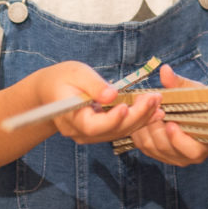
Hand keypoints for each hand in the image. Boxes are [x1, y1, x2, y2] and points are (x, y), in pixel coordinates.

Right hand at [39, 61, 160, 144]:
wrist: (50, 91)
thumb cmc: (62, 78)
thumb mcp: (76, 73)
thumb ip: (94, 85)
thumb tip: (112, 95)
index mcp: (70, 118)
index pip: (92, 126)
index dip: (112, 119)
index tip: (126, 106)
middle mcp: (80, 132)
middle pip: (112, 131)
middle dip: (136, 115)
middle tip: (154, 98)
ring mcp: (90, 135)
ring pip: (119, 132)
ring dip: (141, 118)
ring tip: (157, 102)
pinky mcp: (100, 132)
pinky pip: (120, 129)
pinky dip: (137, 119)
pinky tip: (153, 110)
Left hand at [129, 65, 207, 165]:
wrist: (199, 117)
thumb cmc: (200, 105)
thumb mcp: (195, 92)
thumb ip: (179, 84)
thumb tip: (165, 70)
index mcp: (200, 147)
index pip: (190, 150)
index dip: (178, 139)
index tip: (171, 124)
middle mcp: (184, 157)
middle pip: (164, 146)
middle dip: (154, 125)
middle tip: (147, 104)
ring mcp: (168, 157)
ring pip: (150, 146)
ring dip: (143, 125)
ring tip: (141, 106)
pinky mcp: (155, 154)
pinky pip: (142, 145)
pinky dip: (138, 129)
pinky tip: (138, 114)